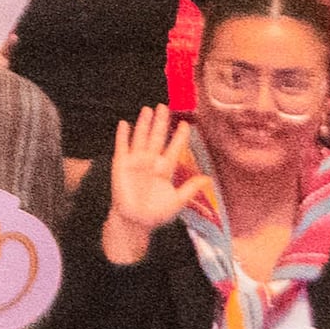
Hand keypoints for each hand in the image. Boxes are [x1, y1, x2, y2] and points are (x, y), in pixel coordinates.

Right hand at [103, 105, 202, 246]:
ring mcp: (136, 161)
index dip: (180, 135)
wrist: (134, 222)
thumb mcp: (177, 202)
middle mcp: (151, 161)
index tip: (185, 123)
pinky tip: (125, 123)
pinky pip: (122, 146)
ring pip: (141, 137)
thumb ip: (190, 188)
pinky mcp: (121, 164)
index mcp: (165, 168)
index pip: (174, 147)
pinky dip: (123, 135)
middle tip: (164, 106)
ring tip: (148, 109)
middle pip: (157, 137)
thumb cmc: (155, 214)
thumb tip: (208, 179)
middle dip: (161, 122)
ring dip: (144, 124)